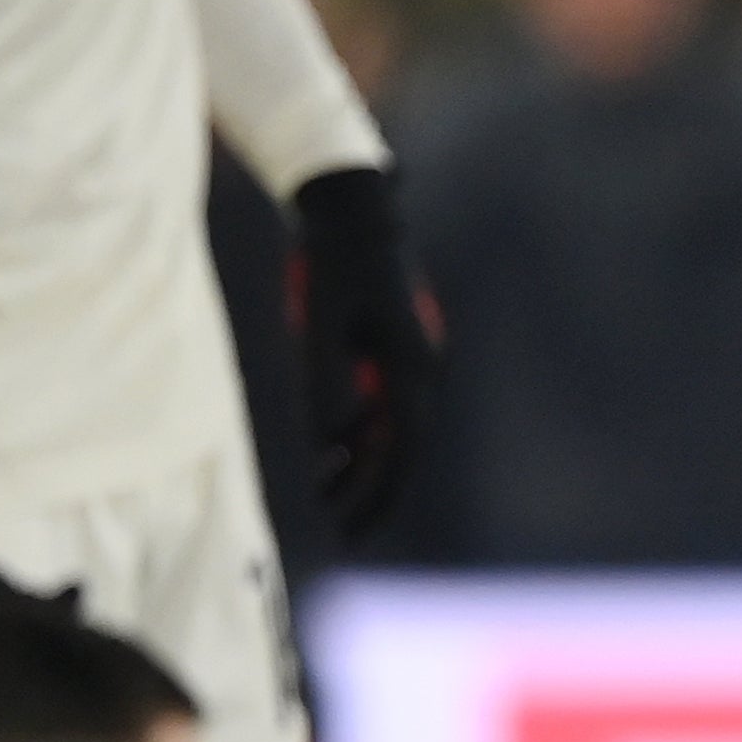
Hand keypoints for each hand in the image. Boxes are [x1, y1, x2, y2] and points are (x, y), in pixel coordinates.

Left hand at [290, 167, 443, 541]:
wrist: (350, 210)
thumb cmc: (331, 265)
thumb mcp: (319, 326)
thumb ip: (323, 386)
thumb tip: (328, 444)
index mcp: (410, 366)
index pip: (402, 449)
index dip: (376, 494)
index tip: (351, 528)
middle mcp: (422, 368)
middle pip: (403, 447)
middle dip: (372, 491)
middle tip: (342, 531)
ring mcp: (413, 359)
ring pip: (394, 428)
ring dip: (363, 463)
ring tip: (327, 495)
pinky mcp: (397, 349)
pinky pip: (385, 403)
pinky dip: (361, 430)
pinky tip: (333, 451)